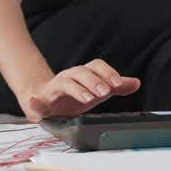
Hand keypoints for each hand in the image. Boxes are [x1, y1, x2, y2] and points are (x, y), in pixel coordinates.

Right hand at [18, 59, 140, 122]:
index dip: (107, 72)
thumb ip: (116, 87)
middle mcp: (69, 77)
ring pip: (64, 82)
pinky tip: (34, 104)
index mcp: (83, 74)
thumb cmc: (73, 95)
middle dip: (94, 81)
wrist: (45, 100)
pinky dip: (34, 102)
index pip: (96, 66)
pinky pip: (35, 101)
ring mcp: (54, 88)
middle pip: (81, 71)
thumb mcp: (97, 92)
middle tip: (105, 92)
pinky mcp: (40, 102)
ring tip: (88, 99)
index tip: (118, 83)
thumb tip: (136, 83)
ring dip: (77, 89)